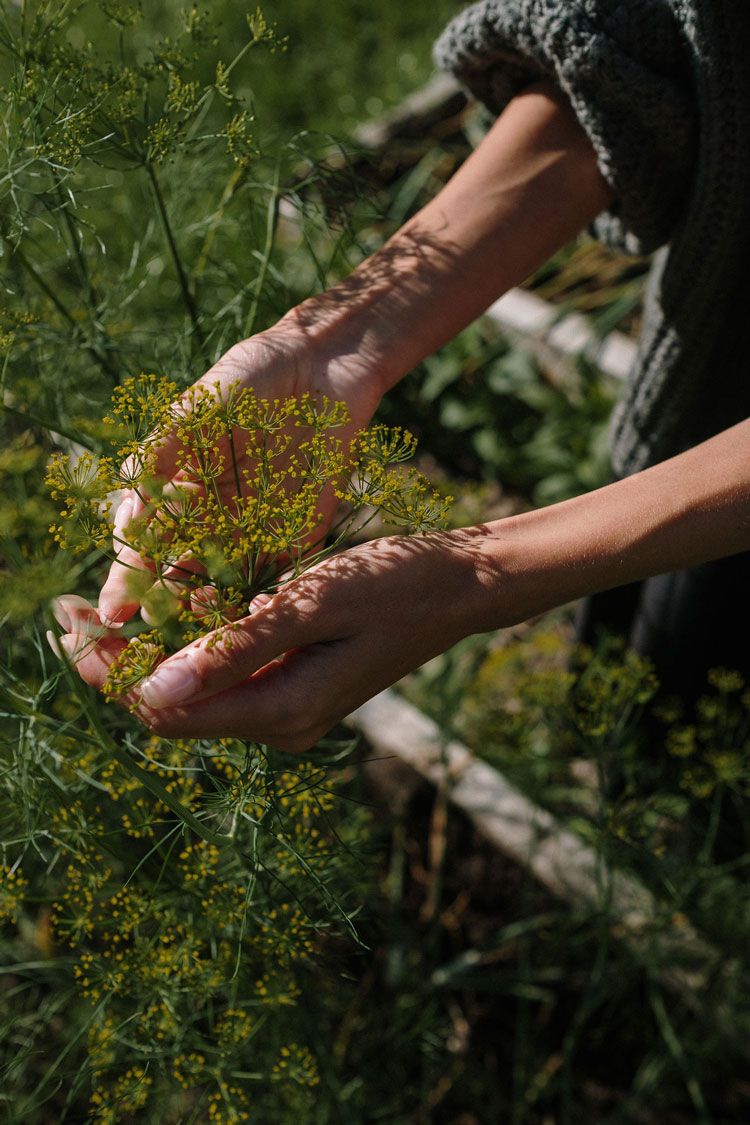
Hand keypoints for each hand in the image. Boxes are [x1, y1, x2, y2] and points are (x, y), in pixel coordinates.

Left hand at [65, 529, 492, 751]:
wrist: (458, 588)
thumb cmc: (395, 585)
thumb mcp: (312, 604)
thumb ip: (234, 648)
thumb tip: (151, 689)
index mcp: (281, 709)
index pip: (165, 708)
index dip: (107, 669)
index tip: (63, 620)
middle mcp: (279, 722)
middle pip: (172, 707)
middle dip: (115, 662)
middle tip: (65, 610)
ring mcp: (287, 707)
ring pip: (193, 692)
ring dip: (147, 654)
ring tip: (101, 609)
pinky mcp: (293, 686)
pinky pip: (224, 676)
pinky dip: (189, 646)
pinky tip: (169, 608)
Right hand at [98, 314, 385, 626]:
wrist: (323, 367)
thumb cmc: (249, 377)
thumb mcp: (197, 406)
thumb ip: (161, 451)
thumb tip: (126, 504)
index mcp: (175, 491)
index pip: (142, 546)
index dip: (126, 581)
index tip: (114, 614)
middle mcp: (209, 519)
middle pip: (177, 577)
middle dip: (163, 608)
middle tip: (155, 631)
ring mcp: (252, 531)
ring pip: (223, 587)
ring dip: (210, 612)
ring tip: (199, 630)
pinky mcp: (297, 536)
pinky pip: (277, 579)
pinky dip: (263, 602)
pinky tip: (251, 620)